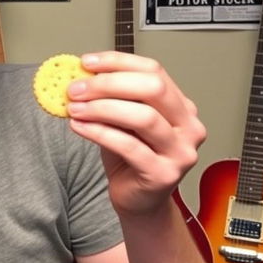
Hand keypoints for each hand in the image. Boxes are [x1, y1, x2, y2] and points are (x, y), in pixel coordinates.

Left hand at [65, 52, 205, 217]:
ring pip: (142, 117)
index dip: (117, 62)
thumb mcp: (121, 121)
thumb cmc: (130, 158)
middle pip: (152, 88)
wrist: (137, 200)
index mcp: (181, 105)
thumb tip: (80, 76)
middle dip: (108, 84)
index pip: (153, 70)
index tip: (87, 62)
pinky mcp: (164, 174)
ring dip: (101, 108)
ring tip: (74, 108)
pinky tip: (78, 126)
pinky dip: (98, 132)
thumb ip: (109, 99)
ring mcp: (180, 151)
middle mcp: (188, 126)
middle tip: (77, 88)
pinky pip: (128, 145)